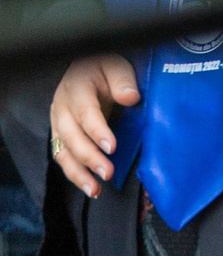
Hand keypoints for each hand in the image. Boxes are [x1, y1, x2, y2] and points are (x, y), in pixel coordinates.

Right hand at [51, 54, 138, 197]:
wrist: (85, 67)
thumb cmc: (104, 67)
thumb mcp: (116, 65)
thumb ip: (123, 80)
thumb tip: (131, 97)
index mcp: (76, 89)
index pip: (86, 113)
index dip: (97, 131)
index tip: (112, 147)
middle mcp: (61, 108)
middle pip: (71, 137)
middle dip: (89, 157)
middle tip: (108, 173)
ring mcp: (58, 124)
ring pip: (63, 152)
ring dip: (78, 173)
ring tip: (95, 190)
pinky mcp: (60, 135)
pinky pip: (63, 157)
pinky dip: (75, 174)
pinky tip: (91, 187)